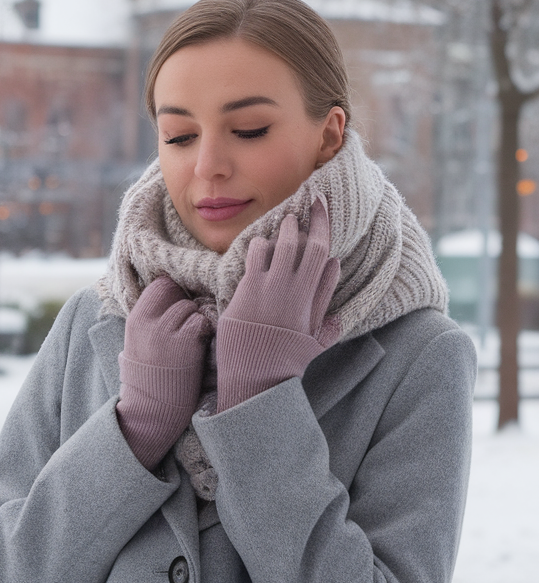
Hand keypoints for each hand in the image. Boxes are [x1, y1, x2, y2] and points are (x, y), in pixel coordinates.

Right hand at [117, 275, 211, 469]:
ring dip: (196, 320)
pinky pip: (201, 321)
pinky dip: (204, 331)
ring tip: (193, 340)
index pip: (159, 285)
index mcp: (135, 320)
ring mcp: (165, 331)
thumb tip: (167, 299)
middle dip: (186, 304)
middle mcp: (148, 322)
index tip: (177, 308)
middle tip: (188, 324)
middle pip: (176, 291)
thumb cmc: (146, 379)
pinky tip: (200, 346)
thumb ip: (149, 321)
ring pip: (190, 306)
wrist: (151, 411)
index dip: (173, 293)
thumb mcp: (136, 344)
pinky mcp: (184, 342)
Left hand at [216, 198, 339, 411]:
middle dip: (298, 222)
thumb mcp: (314, 340)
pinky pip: (253, 256)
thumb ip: (326, 308)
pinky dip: (257, 247)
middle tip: (297, 214)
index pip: (321, 249)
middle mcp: (289, 287)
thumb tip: (337, 272)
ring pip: (274, 244)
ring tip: (279, 230)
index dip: (322, 222)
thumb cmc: (286, 362)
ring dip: (277, 233)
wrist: (256, 379)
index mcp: (310, 297)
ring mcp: (266, 287)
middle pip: (297, 240)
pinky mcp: (245, 290)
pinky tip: (258, 249)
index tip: (319, 204)